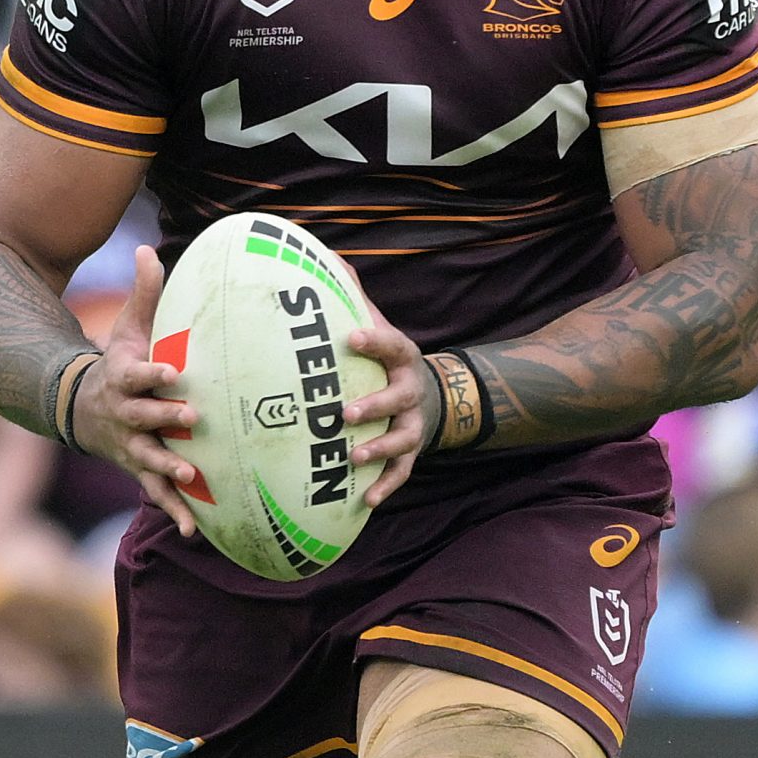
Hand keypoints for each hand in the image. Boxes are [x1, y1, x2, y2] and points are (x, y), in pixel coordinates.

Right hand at [68, 245, 201, 535]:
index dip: (151, 373)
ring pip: (149, 459)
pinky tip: (193, 531)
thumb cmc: (117, 363)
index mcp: (123, 379)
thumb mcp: (126, 329)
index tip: (170, 369)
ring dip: (169, 469)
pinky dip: (173, 511)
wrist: (82, 409)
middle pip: (143, 418)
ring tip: (192, 478)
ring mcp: (131, 445)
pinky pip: (157, 493)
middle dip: (164, 419)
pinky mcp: (140, 470)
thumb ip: (144, 293)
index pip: (136, 375)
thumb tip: (149, 247)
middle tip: (191, 419)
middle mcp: (125, 415)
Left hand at [343, 307, 434, 507]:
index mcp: (400, 356)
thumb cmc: (387, 359)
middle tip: (345, 413)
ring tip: (355, 457)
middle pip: (397, 397)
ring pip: (402, 438)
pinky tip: (366, 500)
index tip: (352, 336)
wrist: (431, 394)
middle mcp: (410, 390)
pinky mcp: (411, 452)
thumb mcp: (377, 324)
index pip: (391, 344)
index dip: (375, 339)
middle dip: (374, 405)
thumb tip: (326, 257)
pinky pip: (401, 472)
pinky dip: (386, 486)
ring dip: (380, 449)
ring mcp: (412, 423)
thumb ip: (353, 297)